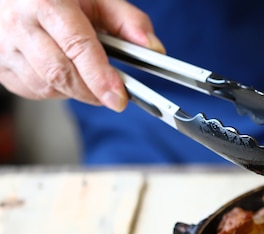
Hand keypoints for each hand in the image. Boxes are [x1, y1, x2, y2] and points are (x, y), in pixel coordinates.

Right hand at [0, 0, 163, 111]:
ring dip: (74, 90)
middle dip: (91, 91)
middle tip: (113, 97)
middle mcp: (20, 24)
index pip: (77, 46)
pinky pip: (32, 91)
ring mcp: (5, 46)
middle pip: (60, 73)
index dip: (100, 76)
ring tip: (86, 74)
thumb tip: (153, 49)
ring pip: (45, 86)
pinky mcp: (0, 66)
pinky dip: (55, 90)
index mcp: (47, 2)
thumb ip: (128, 22)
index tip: (118, 98)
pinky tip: (64, 74)